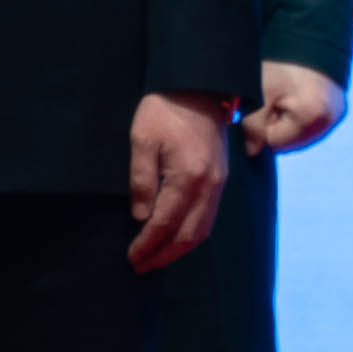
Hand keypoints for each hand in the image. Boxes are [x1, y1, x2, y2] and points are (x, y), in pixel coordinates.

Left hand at [125, 94, 230, 271]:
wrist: (199, 86)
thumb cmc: (164, 110)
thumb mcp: (142, 140)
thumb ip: (141, 180)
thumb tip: (141, 216)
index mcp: (188, 177)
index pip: (165, 223)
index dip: (147, 244)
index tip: (131, 257)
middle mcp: (209, 186)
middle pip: (188, 235)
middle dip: (163, 254)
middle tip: (140, 265)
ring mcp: (218, 183)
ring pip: (202, 230)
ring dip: (179, 248)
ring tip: (156, 257)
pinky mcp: (220, 179)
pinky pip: (208, 216)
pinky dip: (192, 233)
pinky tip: (176, 236)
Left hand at [244, 62, 343, 156]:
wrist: (307, 36)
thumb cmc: (280, 62)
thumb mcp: (260, 92)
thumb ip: (252, 126)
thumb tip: (250, 152)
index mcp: (313, 115)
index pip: (275, 142)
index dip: (262, 124)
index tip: (264, 101)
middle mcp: (331, 118)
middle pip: (291, 141)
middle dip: (276, 124)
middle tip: (275, 97)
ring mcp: (338, 113)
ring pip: (302, 135)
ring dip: (288, 121)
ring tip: (286, 95)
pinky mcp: (339, 108)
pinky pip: (313, 124)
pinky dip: (301, 115)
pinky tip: (297, 97)